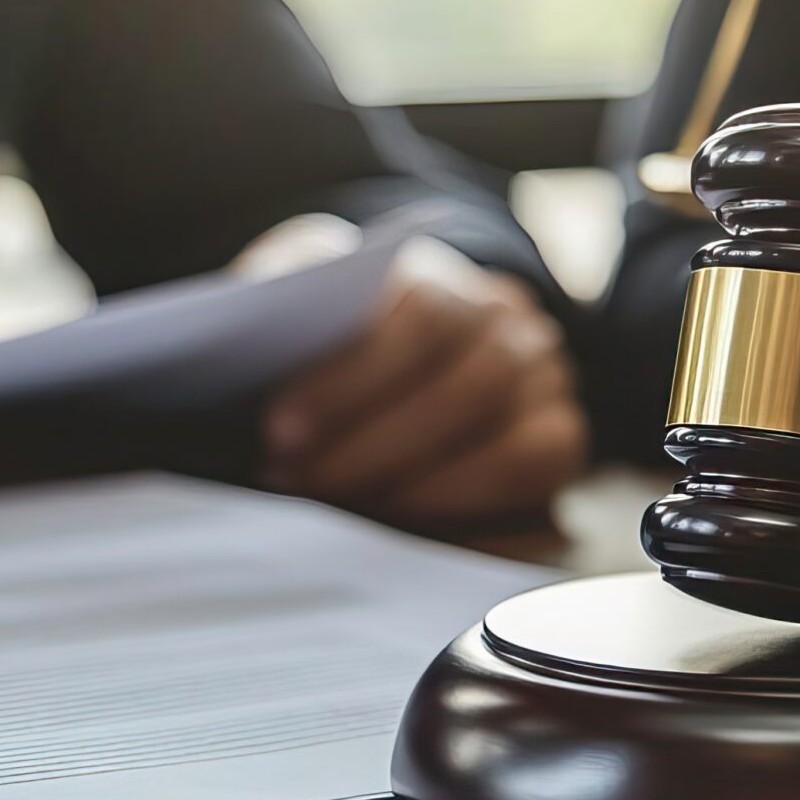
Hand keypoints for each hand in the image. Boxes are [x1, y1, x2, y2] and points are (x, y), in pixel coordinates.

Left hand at [260, 237, 585, 530]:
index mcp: (437, 270)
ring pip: (515, 441)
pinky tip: (409, 529)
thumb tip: (240, 330)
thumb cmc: (320, 329)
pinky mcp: (559, 436)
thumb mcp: (286, 295)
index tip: (282, 430)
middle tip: (305, 485)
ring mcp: (543, 377)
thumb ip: (271, 299)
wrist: (379, 349)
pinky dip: (477, 509)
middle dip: (379, 448)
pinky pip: (540, 478)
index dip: (354, 378)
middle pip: (473, 384)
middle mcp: (507, 317)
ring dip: (426, 489)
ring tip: (346, 511)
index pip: (422, 312)